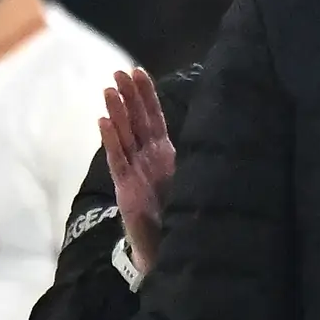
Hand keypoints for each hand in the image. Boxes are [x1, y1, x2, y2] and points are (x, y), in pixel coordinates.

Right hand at [101, 66, 176, 274]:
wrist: (166, 248)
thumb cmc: (177, 213)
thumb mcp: (190, 180)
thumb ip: (193, 159)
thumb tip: (216, 131)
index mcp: (163, 154)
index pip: (153, 118)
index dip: (147, 96)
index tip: (139, 71)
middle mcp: (146, 158)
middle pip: (135, 121)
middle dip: (128, 96)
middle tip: (118, 72)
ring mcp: (134, 171)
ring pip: (123, 136)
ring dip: (117, 112)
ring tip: (109, 89)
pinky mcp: (125, 187)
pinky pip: (117, 159)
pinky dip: (110, 139)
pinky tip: (103, 120)